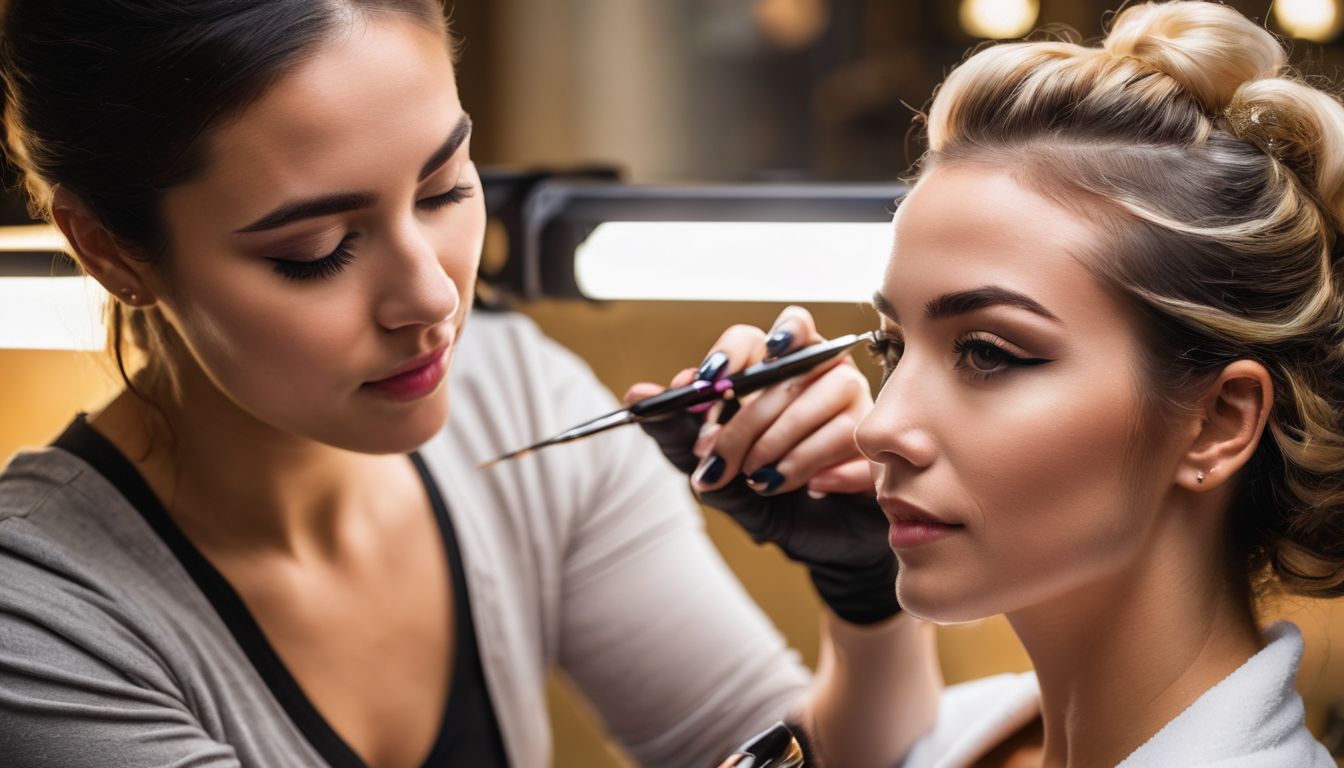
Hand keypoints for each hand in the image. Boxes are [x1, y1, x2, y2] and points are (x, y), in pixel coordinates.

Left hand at [626, 306, 899, 624]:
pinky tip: (812, 490)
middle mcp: (824, 374)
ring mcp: (858, 403)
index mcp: (784, 367)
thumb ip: (677, 433)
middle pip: (787, 372)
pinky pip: (848, 442)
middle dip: (743, 423)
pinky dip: (816, 470)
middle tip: (718, 464)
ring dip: (780, 449)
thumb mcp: (711, 470)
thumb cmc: (765, 491)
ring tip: (761, 481)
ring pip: (821, 405)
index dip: (737, 351)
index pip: (767, 333)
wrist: (817, 544)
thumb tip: (636, 395)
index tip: (707, 381)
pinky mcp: (878, 440)